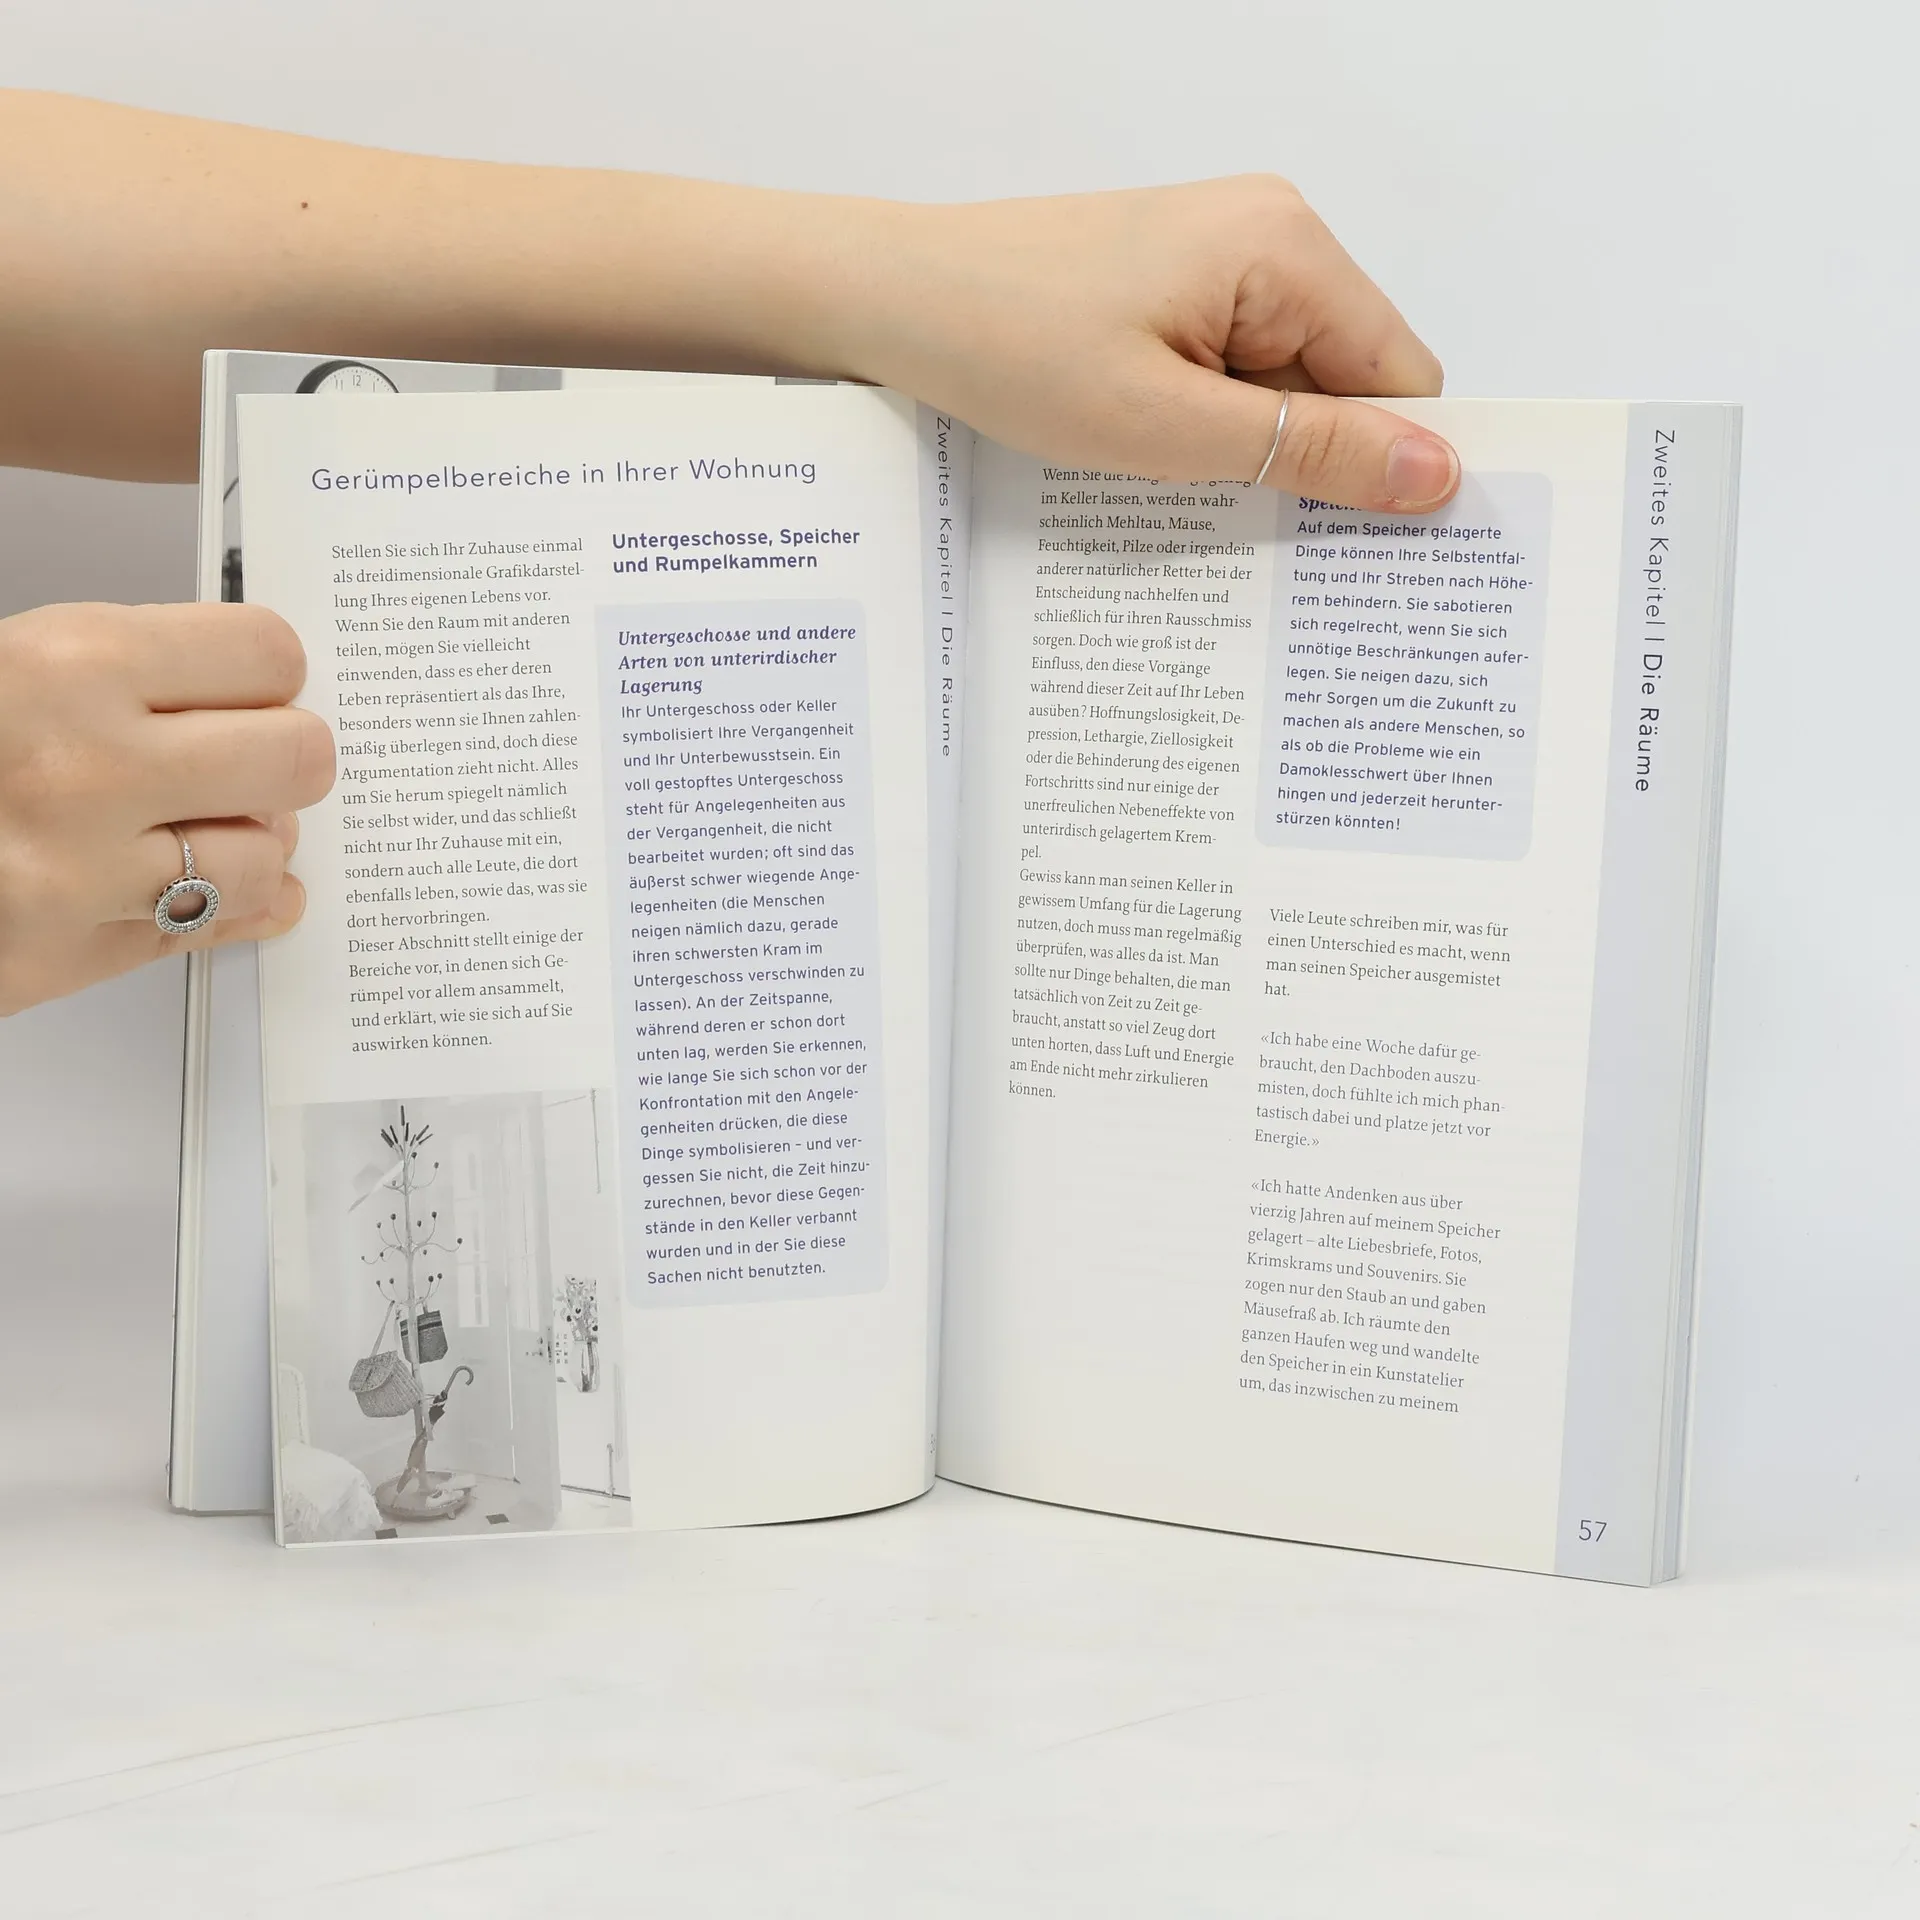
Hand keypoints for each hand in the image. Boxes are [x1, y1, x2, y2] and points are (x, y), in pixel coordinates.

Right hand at [0, 602, 332, 1014]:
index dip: (266, 671)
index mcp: (68, 663)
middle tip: (250, 758)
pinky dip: (234, 912)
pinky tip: (216, 888)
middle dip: (284, 757)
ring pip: (265, 858)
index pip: (266, 654)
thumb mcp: (6, 662)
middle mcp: (89, 768)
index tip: (249, 682)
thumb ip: (122, 672)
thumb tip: (252, 686)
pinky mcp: (67, 957)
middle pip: (296, 757)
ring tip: (205, 825)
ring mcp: (82, 874)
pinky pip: (211, 932)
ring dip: (253, 843)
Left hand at [849, 175, 1456, 513]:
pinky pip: (1232, 369)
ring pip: (1286, 383)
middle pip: (1347, 380)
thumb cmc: (1010, 346)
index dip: (1390, 467)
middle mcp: (1269, 233)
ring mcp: (1220, 255)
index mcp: (1288, 248)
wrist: (889, 298)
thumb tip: (1438, 476)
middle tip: (1253, 538)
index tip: (1366, 555)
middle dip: (1311, 463)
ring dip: (1250, 450)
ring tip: (1179, 488)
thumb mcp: (1170, 426)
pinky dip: (1209, 424)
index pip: (1402, 378)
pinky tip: (1157, 458)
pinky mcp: (1175, 283)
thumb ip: (1310, 453)